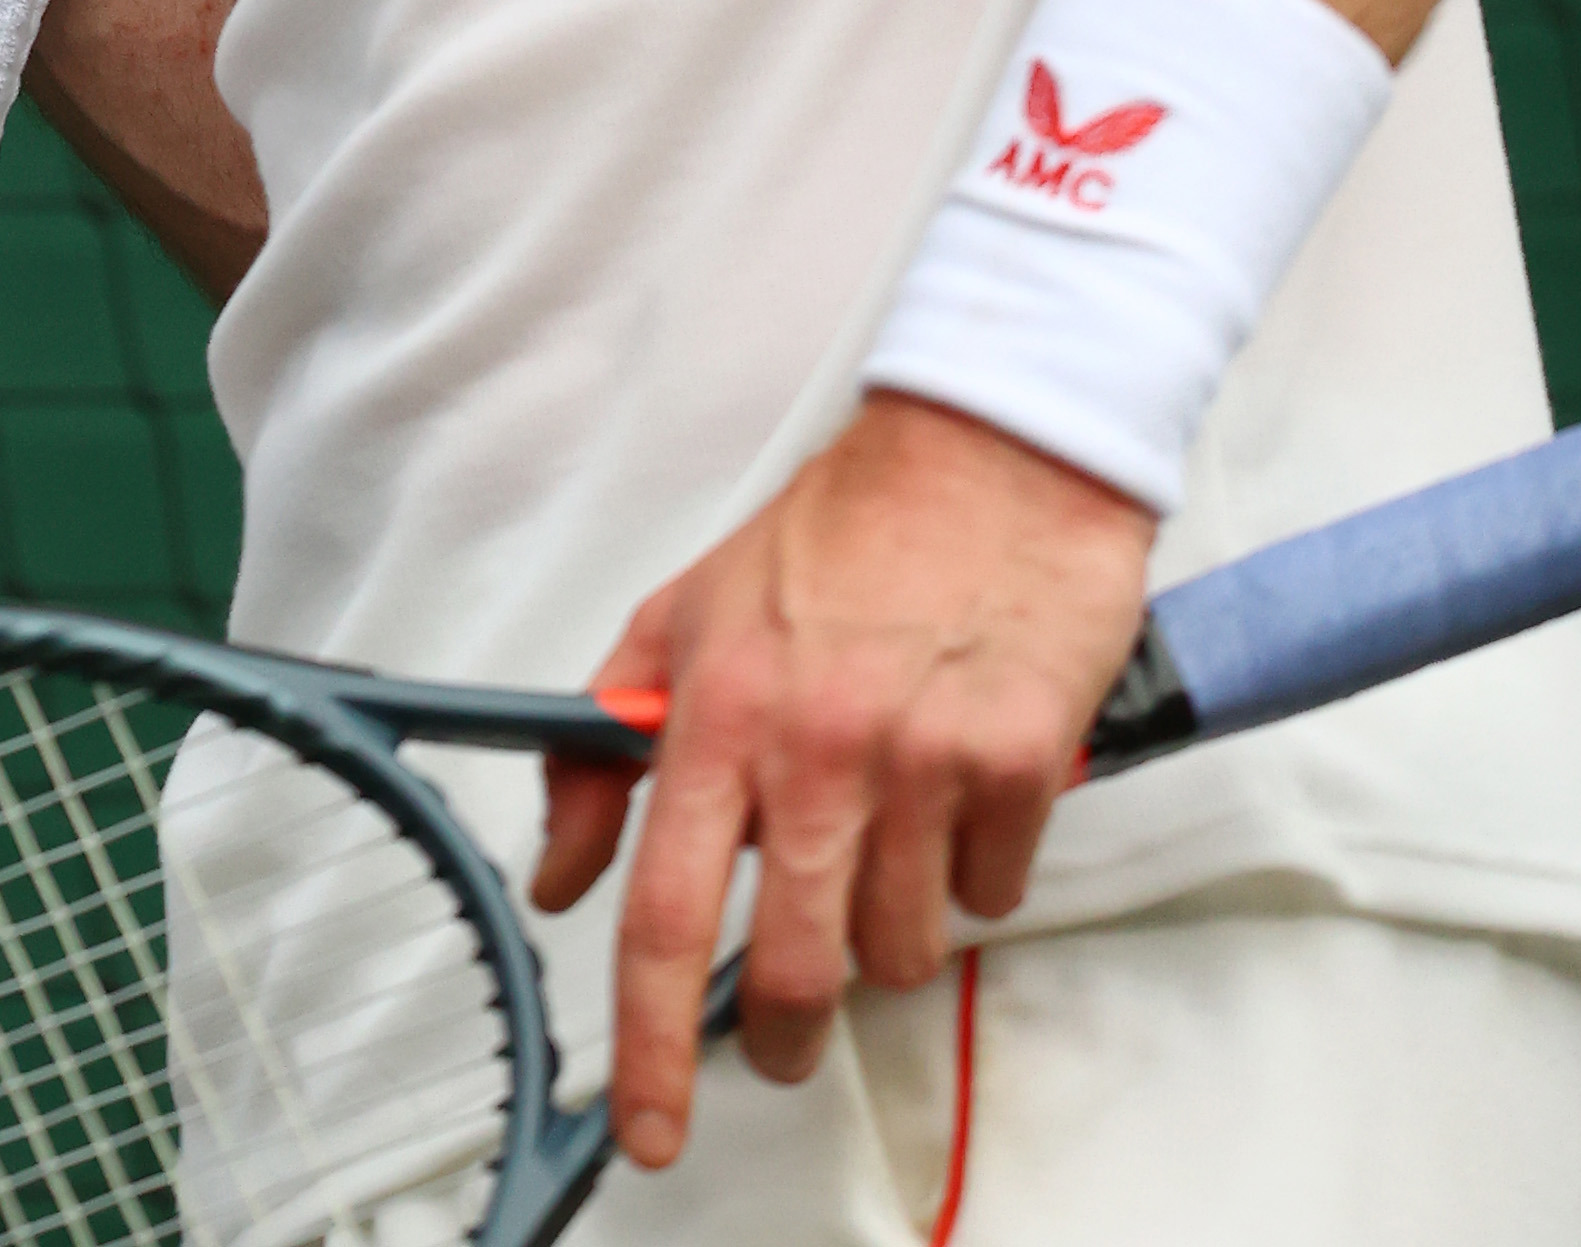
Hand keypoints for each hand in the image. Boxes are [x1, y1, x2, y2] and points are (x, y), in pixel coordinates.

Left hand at [532, 393, 1153, 1166]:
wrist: (985, 452)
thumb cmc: (834, 534)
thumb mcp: (686, 613)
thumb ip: (606, 745)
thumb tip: (559, 875)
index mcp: (719, 712)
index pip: (667, 911)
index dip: (653, 1043)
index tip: (647, 1128)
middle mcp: (817, 747)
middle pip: (799, 970)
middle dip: (791, 1026)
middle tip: (791, 1019)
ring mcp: (924, 760)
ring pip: (902, 949)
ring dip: (891, 927)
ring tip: (887, 841)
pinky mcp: (1021, 763)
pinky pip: (991, 894)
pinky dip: (975, 870)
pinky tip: (959, 794)